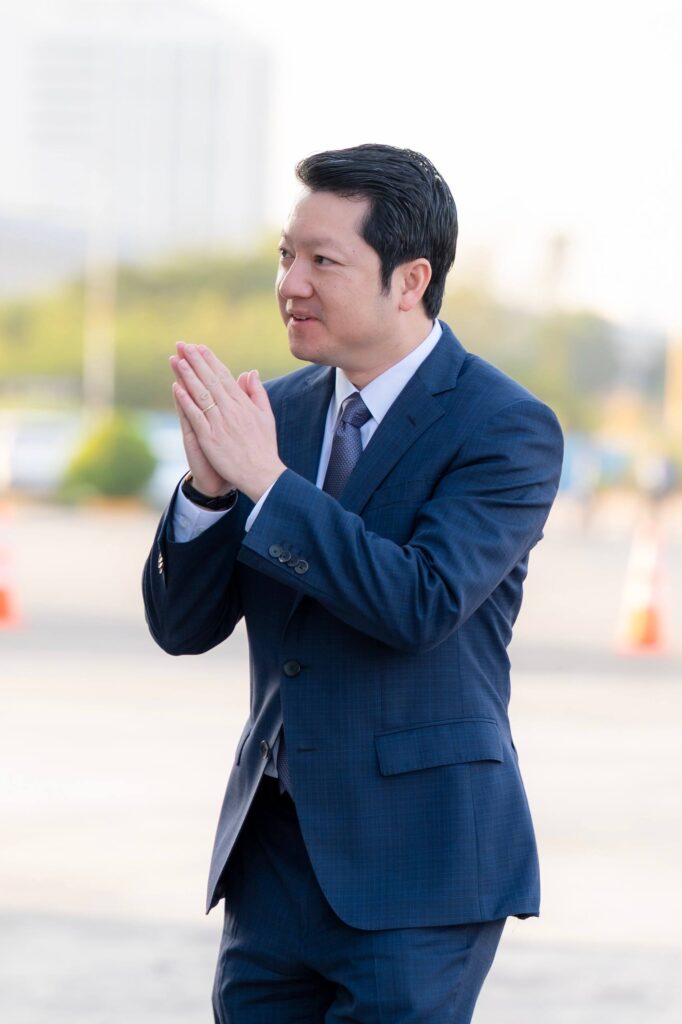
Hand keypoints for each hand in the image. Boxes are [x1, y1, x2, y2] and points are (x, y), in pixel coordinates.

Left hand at [170, 342, 285, 501]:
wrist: (262, 473)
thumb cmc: (264, 447)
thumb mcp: (266, 416)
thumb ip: (257, 393)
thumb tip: (250, 372)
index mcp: (243, 404)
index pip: (224, 377)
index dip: (211, 361)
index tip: (200, 347)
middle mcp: (231, 410)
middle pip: (210, 380)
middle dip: (196, 361)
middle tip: (183, 345)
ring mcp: (219, 423)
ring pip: (201, 394)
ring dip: (188, 376)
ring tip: (176, 360)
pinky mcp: (210, 438)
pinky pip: (195, 416)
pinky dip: (186, 401)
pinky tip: (176, 388)